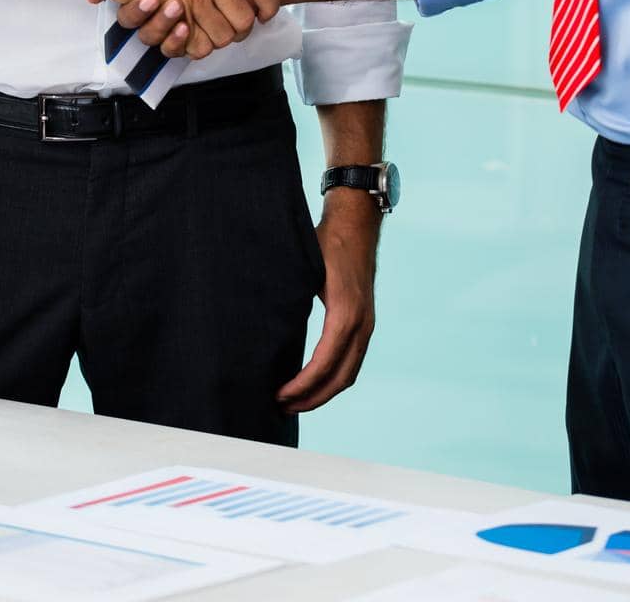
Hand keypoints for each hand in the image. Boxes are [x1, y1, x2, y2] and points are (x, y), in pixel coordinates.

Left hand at [277, 191, 378, 413]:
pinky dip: (334, 378)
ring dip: (324, 392)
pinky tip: (313, 380)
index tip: (278, 395)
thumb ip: (290, 300)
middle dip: (311, 398)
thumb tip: (262, 331)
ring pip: (349, 373)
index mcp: (345, 312)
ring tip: (295, 401)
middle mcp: (361, 323)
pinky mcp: (365, 321)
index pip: (324, 363)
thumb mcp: (304, 268)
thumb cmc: (326, 242)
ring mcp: (367, 323)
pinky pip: (353, 360)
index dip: (302, 386)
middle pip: (340, 378)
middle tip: (282, 406)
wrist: (356, 223)